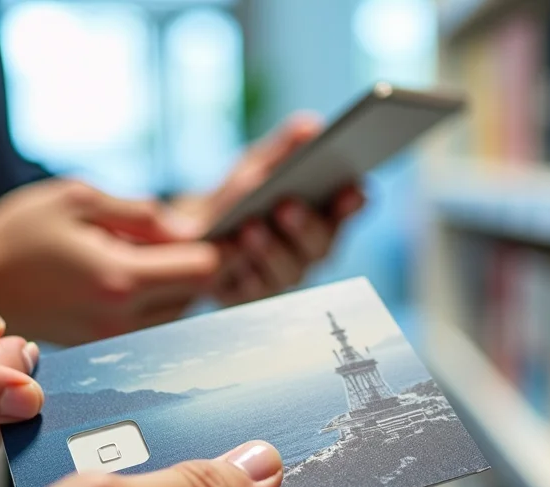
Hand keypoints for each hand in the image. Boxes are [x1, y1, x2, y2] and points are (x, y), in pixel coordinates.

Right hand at [0, 179, 223, 345]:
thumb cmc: (17, 234)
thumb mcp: (78, 199)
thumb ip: (141, 213)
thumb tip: (189, 228)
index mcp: (119, 279)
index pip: (203, 269)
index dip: (212, 242)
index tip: (199, 226)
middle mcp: (121, 319)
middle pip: (197, 294)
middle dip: (191, 262)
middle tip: (170, 236)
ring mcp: (111, 339)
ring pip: (177, 312)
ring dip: (172, 284)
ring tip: (138, 255)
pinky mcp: (100, 348)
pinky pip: (149, 324)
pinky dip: (150, 299)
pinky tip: (122, 276)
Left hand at [178, 114, 365, 304]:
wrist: (195, 232)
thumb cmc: (238, 196)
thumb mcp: (257, 164)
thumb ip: (284, 149)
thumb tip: (311, 126)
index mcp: (324, 214)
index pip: (350, 209)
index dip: (354, 204)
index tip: (352, 189)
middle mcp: (310, 251)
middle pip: (321, 247)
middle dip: (306, 227)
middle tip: (288, 206)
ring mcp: (282, 277)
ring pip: (288, 272)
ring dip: (271, 250)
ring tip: (250, 228)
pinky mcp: (249, 296)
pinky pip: (250, 291)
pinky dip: (241, 273)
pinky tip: (229, 257)